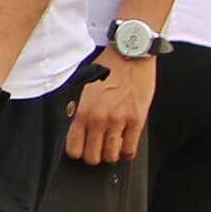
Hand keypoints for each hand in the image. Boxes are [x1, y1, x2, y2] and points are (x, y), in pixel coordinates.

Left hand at [66, 51, 154, 165]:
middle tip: (97, 151)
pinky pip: (131, 149)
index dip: (77, 153)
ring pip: (111, 156)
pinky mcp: (137, 120)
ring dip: (111, 155)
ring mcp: (119, 121)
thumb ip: (79, 106)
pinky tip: (125, 147)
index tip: (81, 150)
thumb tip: (75, 124)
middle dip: (93, 157)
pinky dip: (127, 152)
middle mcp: (99, 118)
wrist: (130, 54)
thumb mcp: (83, 85)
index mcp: (83, 110)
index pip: (74, 147)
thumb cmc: (107, 66)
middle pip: (92, 156)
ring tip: (111, 148)